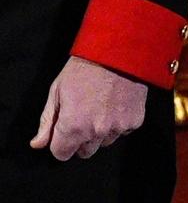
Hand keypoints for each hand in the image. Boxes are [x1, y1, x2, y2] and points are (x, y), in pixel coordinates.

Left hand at [30, 56, 147, 160]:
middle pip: (84, 152)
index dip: (61, 141)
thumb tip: (37, 144)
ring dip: (102, 131)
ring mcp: (117, 127)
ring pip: (104, 142)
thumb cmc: (86, 65)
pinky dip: (119, 121)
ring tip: (102, 104)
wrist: (120, 48)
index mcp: (73, 126)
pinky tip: (117, 101)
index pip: (61, 154)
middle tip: (85, 113)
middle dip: (82, 138)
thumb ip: (47, 121)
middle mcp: (96, 131)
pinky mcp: (135, 120)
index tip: (65, 126)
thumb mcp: (58, 89)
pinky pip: (123, 131)